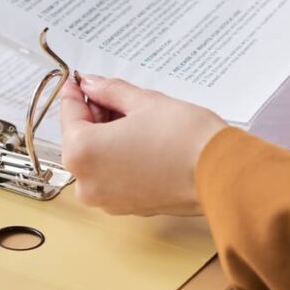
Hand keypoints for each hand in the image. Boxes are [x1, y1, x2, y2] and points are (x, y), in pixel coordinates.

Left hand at [59, 75, 226, 216]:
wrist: (221, 173)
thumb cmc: (185, 138)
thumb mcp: (143, 101)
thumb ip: (109, 91)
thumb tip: (91, 84)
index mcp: (82, 152)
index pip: (69, 114)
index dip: (77, 93)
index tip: (81, 81)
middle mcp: (87, 182)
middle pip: (79, 140)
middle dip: (94, 116)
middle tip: (114, 96)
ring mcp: (106, 200)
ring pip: (96, 159)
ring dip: (106, 137)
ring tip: (134, 117)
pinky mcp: (127, 208)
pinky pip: (111, 177)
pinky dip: (118, 158)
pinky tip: (140, 141)